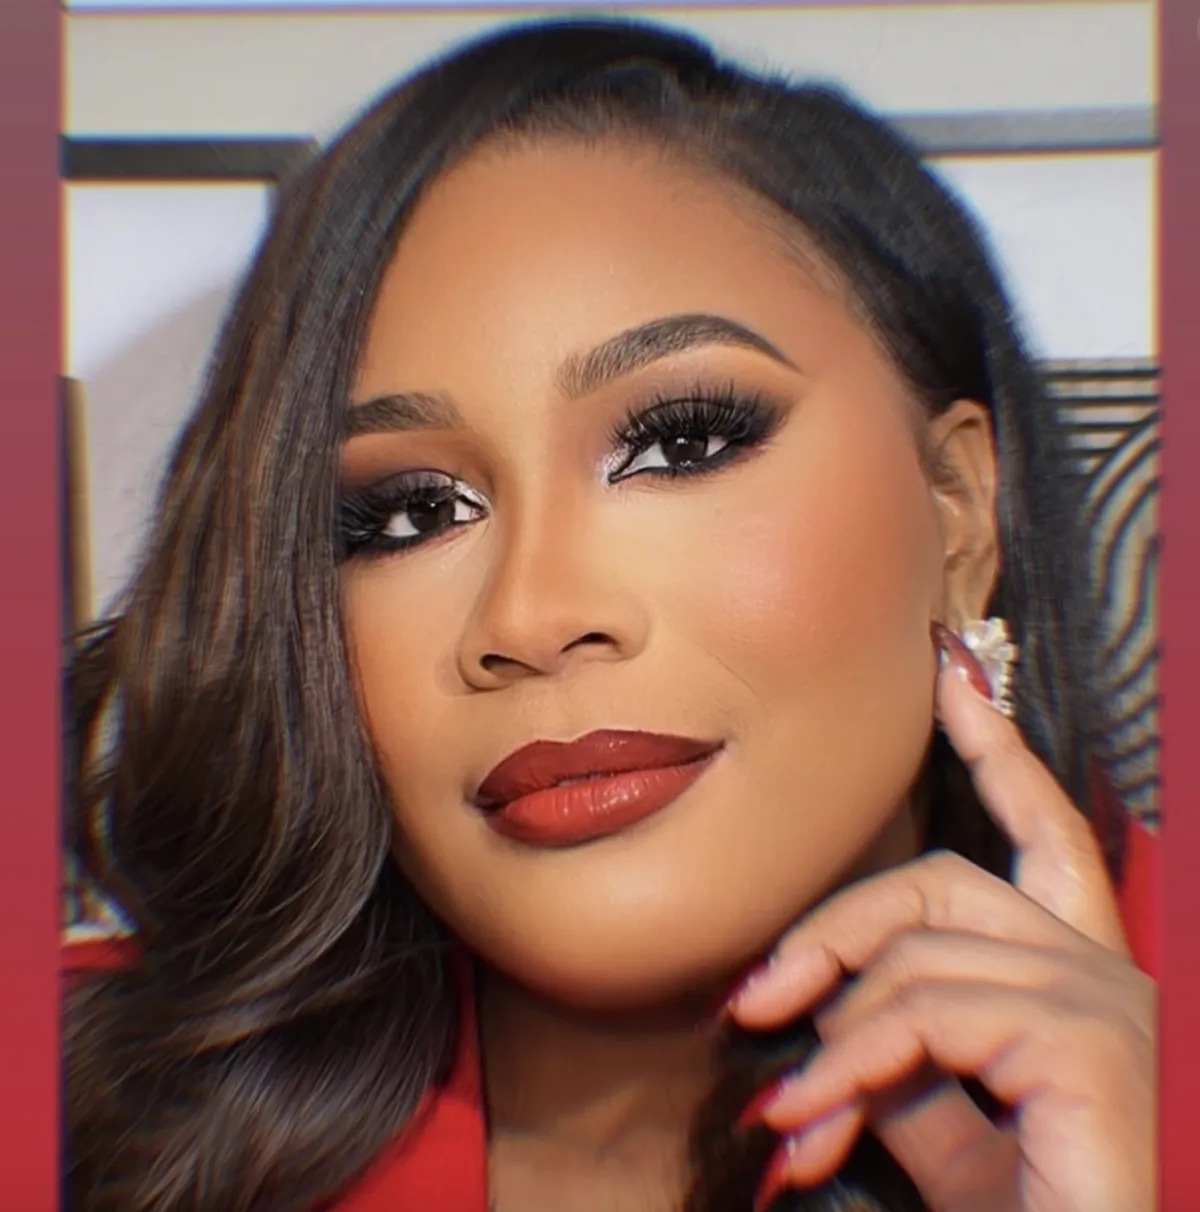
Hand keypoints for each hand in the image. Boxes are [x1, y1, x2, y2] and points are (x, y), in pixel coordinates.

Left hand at [727, 627, 1156, 1211]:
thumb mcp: (945, 1122)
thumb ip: (900, 1050)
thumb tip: (820, 1004)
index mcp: (1078, 975)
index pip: (1041, 833)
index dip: (995, 748)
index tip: (950, 676)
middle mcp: (1109, 969)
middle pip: (942, 881)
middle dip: (837, 927)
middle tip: (754, 998)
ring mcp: (1107, 998)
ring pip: (918, 954)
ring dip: (832, 1035)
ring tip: (788, 1111)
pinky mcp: (1089, 1039)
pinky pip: (925, 1012)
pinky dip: (851, 1062)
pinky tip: (811, 1119)